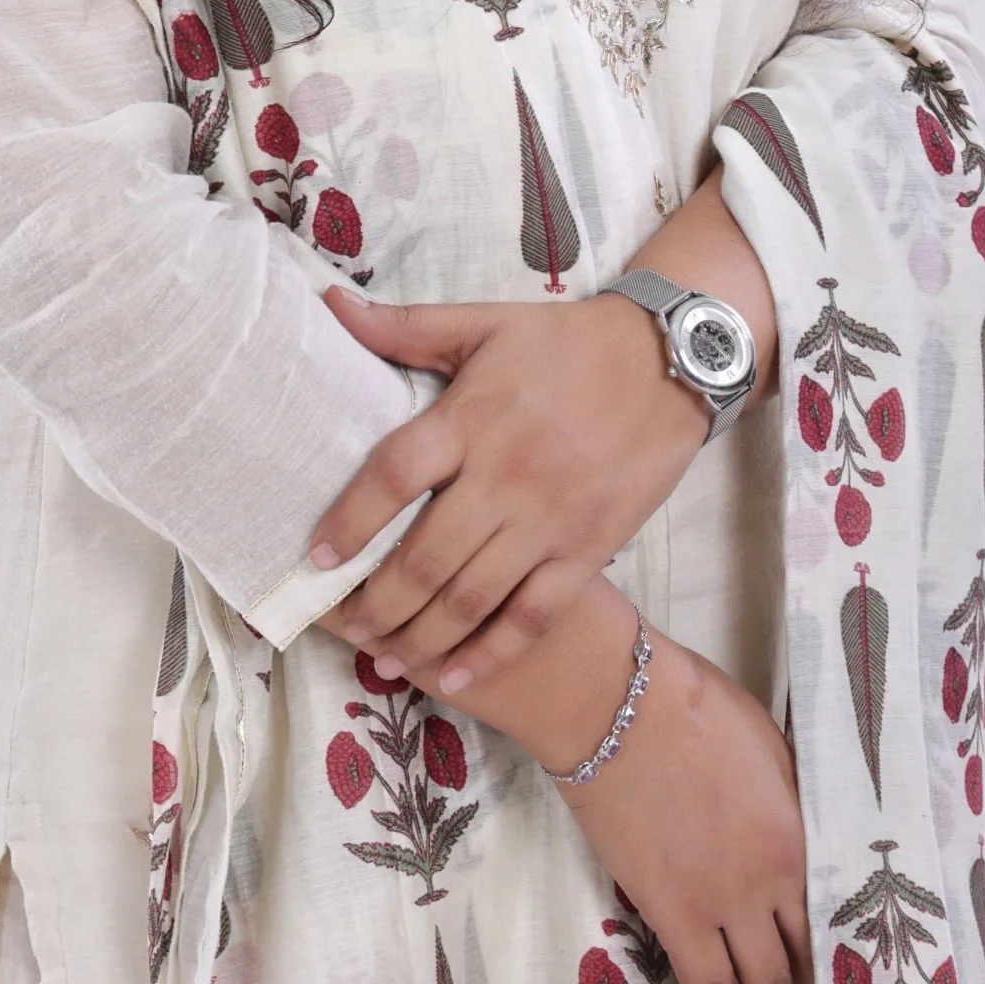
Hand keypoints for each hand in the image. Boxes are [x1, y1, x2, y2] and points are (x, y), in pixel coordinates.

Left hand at [313, 287, 707, 688]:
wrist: (667, 361)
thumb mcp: (485, 321)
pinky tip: (455, 678)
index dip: (351, 518)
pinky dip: (491, 654)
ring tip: (384, 657)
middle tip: (343, 625)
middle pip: (426, 557)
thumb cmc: (566, 341)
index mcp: (472, 415)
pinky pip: (533, 615)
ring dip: (420, 637)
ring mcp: (549, 519)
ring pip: (472, 598)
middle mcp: (505, 474)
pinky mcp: (588, 549)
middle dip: (376, 603)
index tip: (316, 555)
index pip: (395, 473)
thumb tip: (332, 305)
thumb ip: (406, 326)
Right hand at [561, 608, 813, 983]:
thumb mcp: (766, 743)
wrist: (618, 705)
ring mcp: (718, 904)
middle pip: (794, 963)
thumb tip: (789, 829)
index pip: (823, 918)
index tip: (823, 972)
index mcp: (796, 837)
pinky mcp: (668, 913)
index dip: (823, 953)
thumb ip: (786, 800)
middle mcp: (768, 884)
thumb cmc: (691, 705)